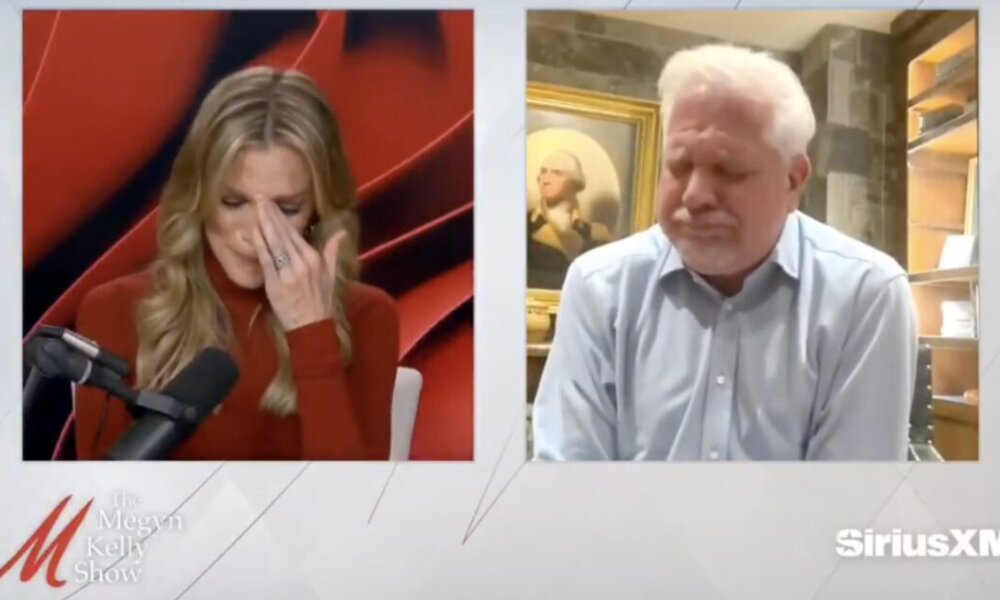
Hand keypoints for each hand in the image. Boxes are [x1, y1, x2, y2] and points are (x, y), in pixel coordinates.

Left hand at [250, 195, 345, 331]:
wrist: (311, 325)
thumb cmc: (321, 301)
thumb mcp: (331, 274)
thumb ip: (333, 251)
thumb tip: (341, 232)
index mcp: (314, 258)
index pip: (295, 233)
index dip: (282, 217)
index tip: (272, 203)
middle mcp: (302, 262)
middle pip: (283, 233)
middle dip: (270, 214)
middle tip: (259, 197)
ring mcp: (288, 272)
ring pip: (274, 242)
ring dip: (264, 223)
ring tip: (256, 207)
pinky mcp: (275, 282)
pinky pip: (266, 259)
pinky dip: (259, 243)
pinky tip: (254, 230)